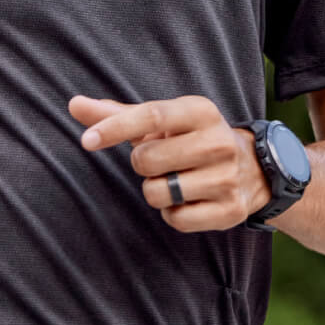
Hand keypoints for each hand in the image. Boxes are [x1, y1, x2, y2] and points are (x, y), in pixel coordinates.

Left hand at [68, 93, 270, 231]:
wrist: (252, 168)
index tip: (87, 140)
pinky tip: (189, 200)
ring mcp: (227, 178)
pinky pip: (176, 219)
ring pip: (157, 193)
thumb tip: (73, 104)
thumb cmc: (189, 138)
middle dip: (142, 164)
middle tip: (163, 161)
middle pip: (146, 160)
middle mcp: (219, 142)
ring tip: (178, 179)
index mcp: (200, 111)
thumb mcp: (161, 121)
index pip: (150, 115)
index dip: (114, 127)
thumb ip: (116, 114)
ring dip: (156, 190)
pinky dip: (172, 213)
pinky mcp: (230, 211)